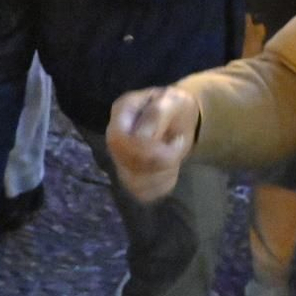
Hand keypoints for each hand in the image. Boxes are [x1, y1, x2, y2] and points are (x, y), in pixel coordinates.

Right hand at [105, 86, 200, 203]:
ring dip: (163, 174)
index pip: (117, 140)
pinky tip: (170, 170)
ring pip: (134, 183)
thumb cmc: (175, 107)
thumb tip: (143, 137)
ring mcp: (121, 161)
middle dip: (160, 161)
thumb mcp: (174, 101)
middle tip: (179, 144)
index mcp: (121, 113)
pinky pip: (143, 193)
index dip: (144, 149)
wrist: (180, 120)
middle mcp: (115, 139)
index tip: (175, 140)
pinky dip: (163, 185)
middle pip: (125, 164)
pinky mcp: (132, 179)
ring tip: (175, 156)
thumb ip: (157, 114)